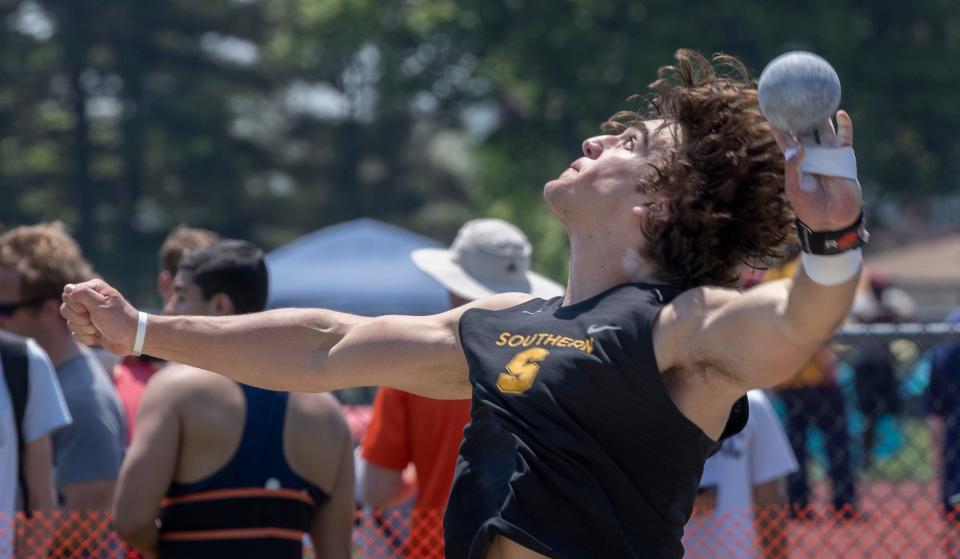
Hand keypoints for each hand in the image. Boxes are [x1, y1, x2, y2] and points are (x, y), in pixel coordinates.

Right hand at [60, 279, 138, 355]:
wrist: (133, 339)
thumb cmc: (119, 320)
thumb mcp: (101, 305)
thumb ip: (83, 294)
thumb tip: (68, 288)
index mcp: (93, 289)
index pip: (68, 294)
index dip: (75, 305)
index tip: (89, 310)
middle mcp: (89, 300)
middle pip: (66, 309)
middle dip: (79, 319)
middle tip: (94, 320)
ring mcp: (88, 314)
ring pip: (70, 322)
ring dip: (84, 329)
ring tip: (99, 329)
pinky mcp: (88, 327)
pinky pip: (75, 333)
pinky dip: (86, 337)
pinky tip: (98, 336)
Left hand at [771, 110, 862, 230]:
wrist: (832, 218)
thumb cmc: (809, 206)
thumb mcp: (795, 188)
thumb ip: (794, 167)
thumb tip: (799, 146)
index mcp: (795, 162)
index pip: (785, 140)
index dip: (778, 127)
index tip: (771, 111)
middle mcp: (811, 155)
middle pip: (804, 130)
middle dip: (800, 115)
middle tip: (796, 97)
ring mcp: (827, 155)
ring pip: (823, 130)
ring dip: (820, 116)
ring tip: (817, 98)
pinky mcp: (843, 157)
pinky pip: (844, 137)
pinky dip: (844, 125)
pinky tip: (840, 112)